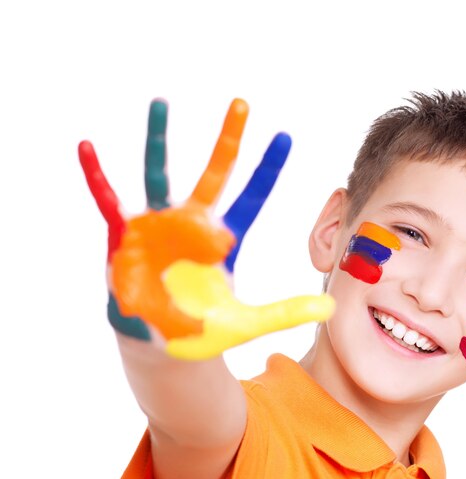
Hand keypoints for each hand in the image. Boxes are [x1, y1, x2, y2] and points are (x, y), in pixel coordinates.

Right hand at [79, 99, 333, 359]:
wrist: (160, 344)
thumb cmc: (202, 329)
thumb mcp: (249, 323)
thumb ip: (288, 312)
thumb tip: (332, 306)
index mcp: (222, 240)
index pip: (251, 199)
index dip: (266, 170)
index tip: (285, 137)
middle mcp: (192, 225)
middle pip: (214, 175)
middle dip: (228, 141)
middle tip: (243, 103)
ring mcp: (158, 226)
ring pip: (159, 173)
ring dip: (160, 139)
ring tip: (162, 102)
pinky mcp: (126, 237)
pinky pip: (109, 200)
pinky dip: (98, 176)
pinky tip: (88, 147)